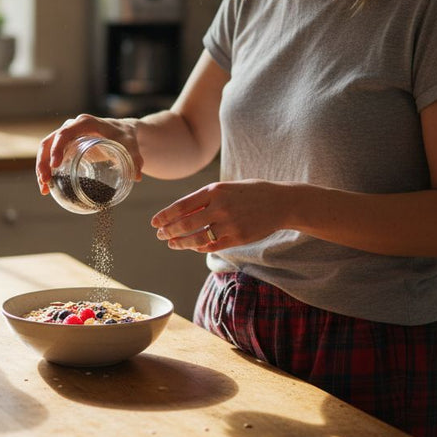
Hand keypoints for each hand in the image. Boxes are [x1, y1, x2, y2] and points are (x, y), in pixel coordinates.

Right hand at [35, 114, 143, 194]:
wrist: (123, 132)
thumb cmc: (126, 137)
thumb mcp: (131, 146)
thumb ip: (135, 159)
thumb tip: (137, 177)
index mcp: (86, 123)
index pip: (66, 132)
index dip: (58, 147)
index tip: (56, 165)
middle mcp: (72, 127)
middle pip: (50, 142)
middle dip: (44, 162)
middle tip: (45, 181)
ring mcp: (67, 135)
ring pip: (46, 149)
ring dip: (41, 168)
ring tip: (44, 189)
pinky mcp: (66, 145)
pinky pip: (50, 155)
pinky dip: (47, 170)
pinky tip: (47, 188)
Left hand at [150, 179, 291, 251]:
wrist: (281, 202)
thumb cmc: (250, 192)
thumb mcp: (226, 188)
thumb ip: (204, 200)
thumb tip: (179, 213)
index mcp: (215, 191)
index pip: (181, 206)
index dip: (165, 216)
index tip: (154, 223)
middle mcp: (220, 207)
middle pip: (185, 224)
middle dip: (169, 231)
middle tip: (160, 235)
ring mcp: (230, 224)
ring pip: (197, 239)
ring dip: (180, 243)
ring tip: (171, 243)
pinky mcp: (238, 238)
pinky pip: (212, 246)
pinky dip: (199, 247)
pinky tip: (192, 246)